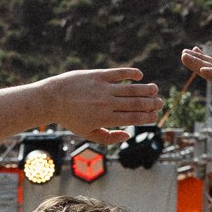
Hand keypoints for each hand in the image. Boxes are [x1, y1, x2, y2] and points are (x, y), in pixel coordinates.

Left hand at [39, 68, 162, 143]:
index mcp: (105, 119)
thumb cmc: (70, 118)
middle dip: (151, 103)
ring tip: (155, 89)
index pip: (132, 118)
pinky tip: (139, 76)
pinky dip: (131, 74)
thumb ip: (108, 137)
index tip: (155, 115)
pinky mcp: (98, 75)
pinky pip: (119, 73)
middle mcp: (106, 103)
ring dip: (146, 89)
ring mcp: (102, 88)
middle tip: (160, 103)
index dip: (147, 117)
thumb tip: (127, 135)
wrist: (51, 99)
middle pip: (135, 103)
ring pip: (130, 88)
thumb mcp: (87, 133)